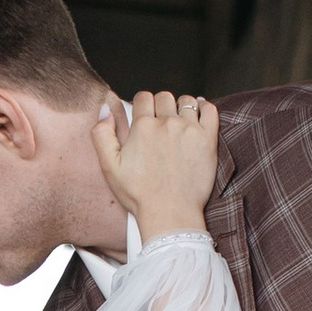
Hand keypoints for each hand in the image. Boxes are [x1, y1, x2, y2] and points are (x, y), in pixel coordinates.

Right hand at [105, 88, 218, 241]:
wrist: (170, 213)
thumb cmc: (140, 195)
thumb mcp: (109, 167)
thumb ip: (101, 135)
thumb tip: (105, 109)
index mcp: (142, 128)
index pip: (143, 97)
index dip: (142, 104)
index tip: (144, 114)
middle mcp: (166, 124)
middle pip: (164, 97)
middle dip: (160, 105)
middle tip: (161, 121)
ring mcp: (189, 130)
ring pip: (186, 102)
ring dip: (181, 106)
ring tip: (179, 120)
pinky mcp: (207, 139)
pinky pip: (210, 110)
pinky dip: (205, 107)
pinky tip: (199, 113)